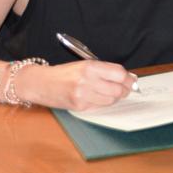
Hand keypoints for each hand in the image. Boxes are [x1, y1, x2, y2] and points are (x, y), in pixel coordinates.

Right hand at [19, 60, 135, 110]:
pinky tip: (99, 97)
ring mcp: (82, 96)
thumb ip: (105, 70)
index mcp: (90, 67)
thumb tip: (127, 77)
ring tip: (111, 92)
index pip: (119, 74)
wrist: (40, 83)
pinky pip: (99, 106)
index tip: (131, 79)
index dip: (128, 78)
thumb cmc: (63, 73)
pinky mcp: (79, 107)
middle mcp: (86, 81)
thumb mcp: (84, 65)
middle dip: (125, 89)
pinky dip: (103, 102)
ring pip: (111, 100)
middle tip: (126, 88)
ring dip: (115, 97)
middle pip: (117, 89)